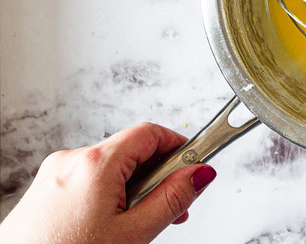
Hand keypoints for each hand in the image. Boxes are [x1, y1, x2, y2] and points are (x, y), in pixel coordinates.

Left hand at [0, 123, 215, 243]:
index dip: (179, 146)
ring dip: (134, 190)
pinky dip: (109, 196)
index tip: (195, 164)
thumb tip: (200, 173)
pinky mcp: (45, 190)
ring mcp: (54, 174)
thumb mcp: (133, 233)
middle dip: (158, 176)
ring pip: (111, 169)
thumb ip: (171, 199)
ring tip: (139, 225)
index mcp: (94, 163)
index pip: (150, 133)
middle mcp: (71, 160)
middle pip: (132, 152)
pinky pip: (89, 181)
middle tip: (175, 207)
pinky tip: (112, 226)